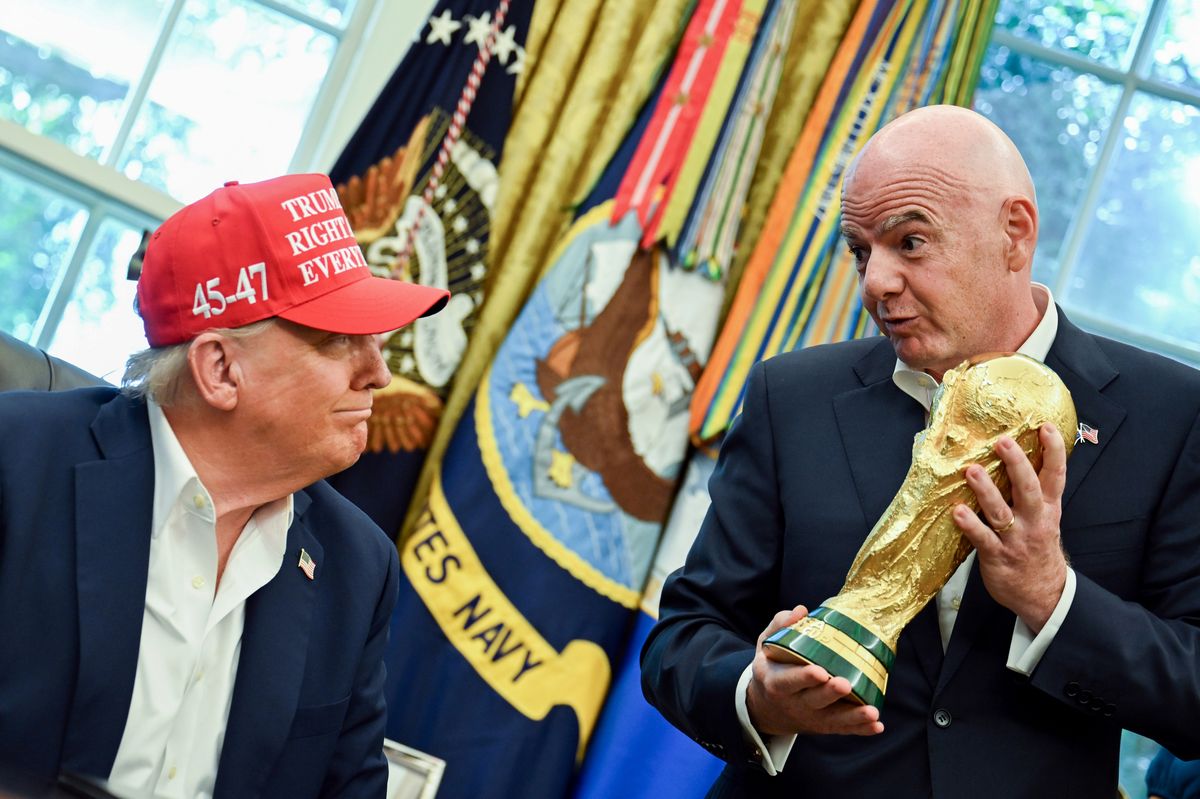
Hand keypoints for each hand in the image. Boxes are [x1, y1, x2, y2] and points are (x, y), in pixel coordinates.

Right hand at [745, 605, 884, 736]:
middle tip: (845, 683)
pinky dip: (861, 729)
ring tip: (871, 712)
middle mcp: (793, 703)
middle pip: (814, 700)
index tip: (819, 671)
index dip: (803, 677)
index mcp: (776, 682)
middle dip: (830, 694)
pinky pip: (843, 729)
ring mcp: (810, 717)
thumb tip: (801, 611)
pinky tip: (877, 726)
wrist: (767, 707)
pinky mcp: (824, 726)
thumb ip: (781, 625)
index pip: (789, 681)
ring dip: (853, 717)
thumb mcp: (767, 646)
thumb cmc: (772, 668)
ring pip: (833, 719)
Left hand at [954, 423, 1068, 631]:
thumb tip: (1015, 455)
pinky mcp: (997, 556)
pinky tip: (958, 512)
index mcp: (1048, 508)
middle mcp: (1034, 520)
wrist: (1045, 594)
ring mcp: (1016, 539)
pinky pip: (982, 538)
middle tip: (1003, 442)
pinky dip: (970, 525)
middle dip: (1016, 464)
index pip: (1055, 475)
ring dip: (986, 491)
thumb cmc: (1038, 547)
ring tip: (973, 471)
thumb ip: (1034, 491)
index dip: (1053, 450)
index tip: (1045, 427)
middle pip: (1028, 488)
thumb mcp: (1046, 518)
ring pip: (1002, 512)